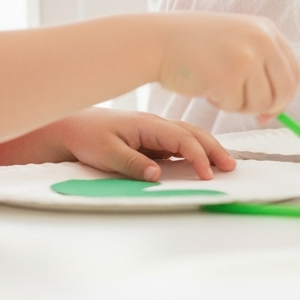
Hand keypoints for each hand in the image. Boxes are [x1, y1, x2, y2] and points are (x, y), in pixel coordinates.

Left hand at [53, 108, 235, 180]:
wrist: (70, 127)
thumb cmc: (87, 136)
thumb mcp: (106, 152)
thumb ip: (133, 163)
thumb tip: (157, 174)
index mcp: (148, 124)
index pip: (182, 139)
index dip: (198, 156)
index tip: (207, 175)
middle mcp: (156, 125)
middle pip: (193, 133)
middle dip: (214, 149)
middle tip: (230, 167)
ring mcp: (155, 132)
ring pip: (189, 136)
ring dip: (208, 148)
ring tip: (223, 164)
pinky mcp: (151, 140)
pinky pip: (179, 144)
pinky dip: (194, 151)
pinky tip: (201, 162)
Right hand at [154, 13, 299, 117]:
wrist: (157, 41)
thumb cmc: (194, 46)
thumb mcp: (237, 41)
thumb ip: (261, 63)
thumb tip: (280, 106)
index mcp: (266, 30)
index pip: (293, 72)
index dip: (285, 96)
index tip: (271, 110)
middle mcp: (262, 40)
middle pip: (284, 91)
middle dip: (268, 108)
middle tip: (252, 114)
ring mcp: (246, 57)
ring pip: (260, 102)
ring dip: (239, 104)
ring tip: (217, 88)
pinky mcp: (229, 76)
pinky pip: (236, 106)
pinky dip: (222, 104)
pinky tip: (206, 87)